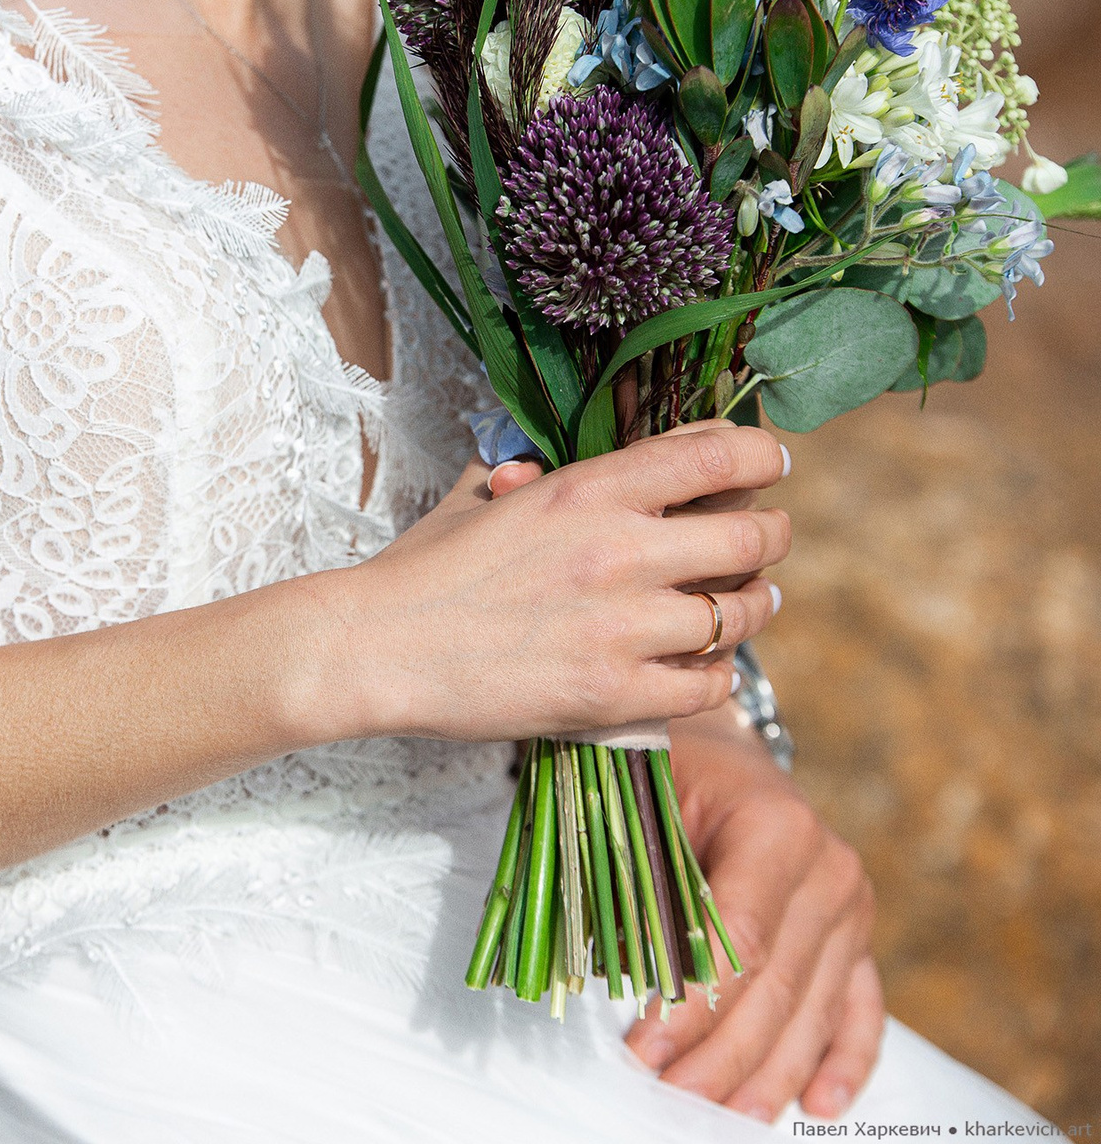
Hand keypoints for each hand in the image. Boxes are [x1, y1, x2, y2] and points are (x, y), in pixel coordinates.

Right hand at [310, 422, 790, 743]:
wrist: (379, 647)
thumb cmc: (425, 570)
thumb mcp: (484, 496)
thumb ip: (540, 470)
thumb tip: (562, 456)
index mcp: (589, 490)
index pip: (718, 457)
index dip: (760, 454)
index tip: (769, 462)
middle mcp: (620, 552)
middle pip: (752, 537)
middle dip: (771, 535)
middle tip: (765, 541)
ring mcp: (622, 628)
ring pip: (739, 614)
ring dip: (751, 607)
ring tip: (744, 604)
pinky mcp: (613, 695)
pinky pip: (709, 685)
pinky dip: (715, 674)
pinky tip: (699, 666)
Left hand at [627, 711, 883, 1120]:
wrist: (717, 741)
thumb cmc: (667, 767)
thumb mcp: (640, 802)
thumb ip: (640, 882)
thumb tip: (628, 974)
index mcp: (776, 827)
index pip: (736, 939)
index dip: (691, 1003)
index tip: (645, 1050)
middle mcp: (829, 871)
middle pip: (776, 987)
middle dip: (721, 1055)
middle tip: (671, 1098)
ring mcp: (850, 908)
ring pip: (812, 1009)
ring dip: (770, 1073)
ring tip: (727, 1118)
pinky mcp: (855, 937)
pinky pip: (856, 1007)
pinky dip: (843, 1059)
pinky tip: (820, 1103)